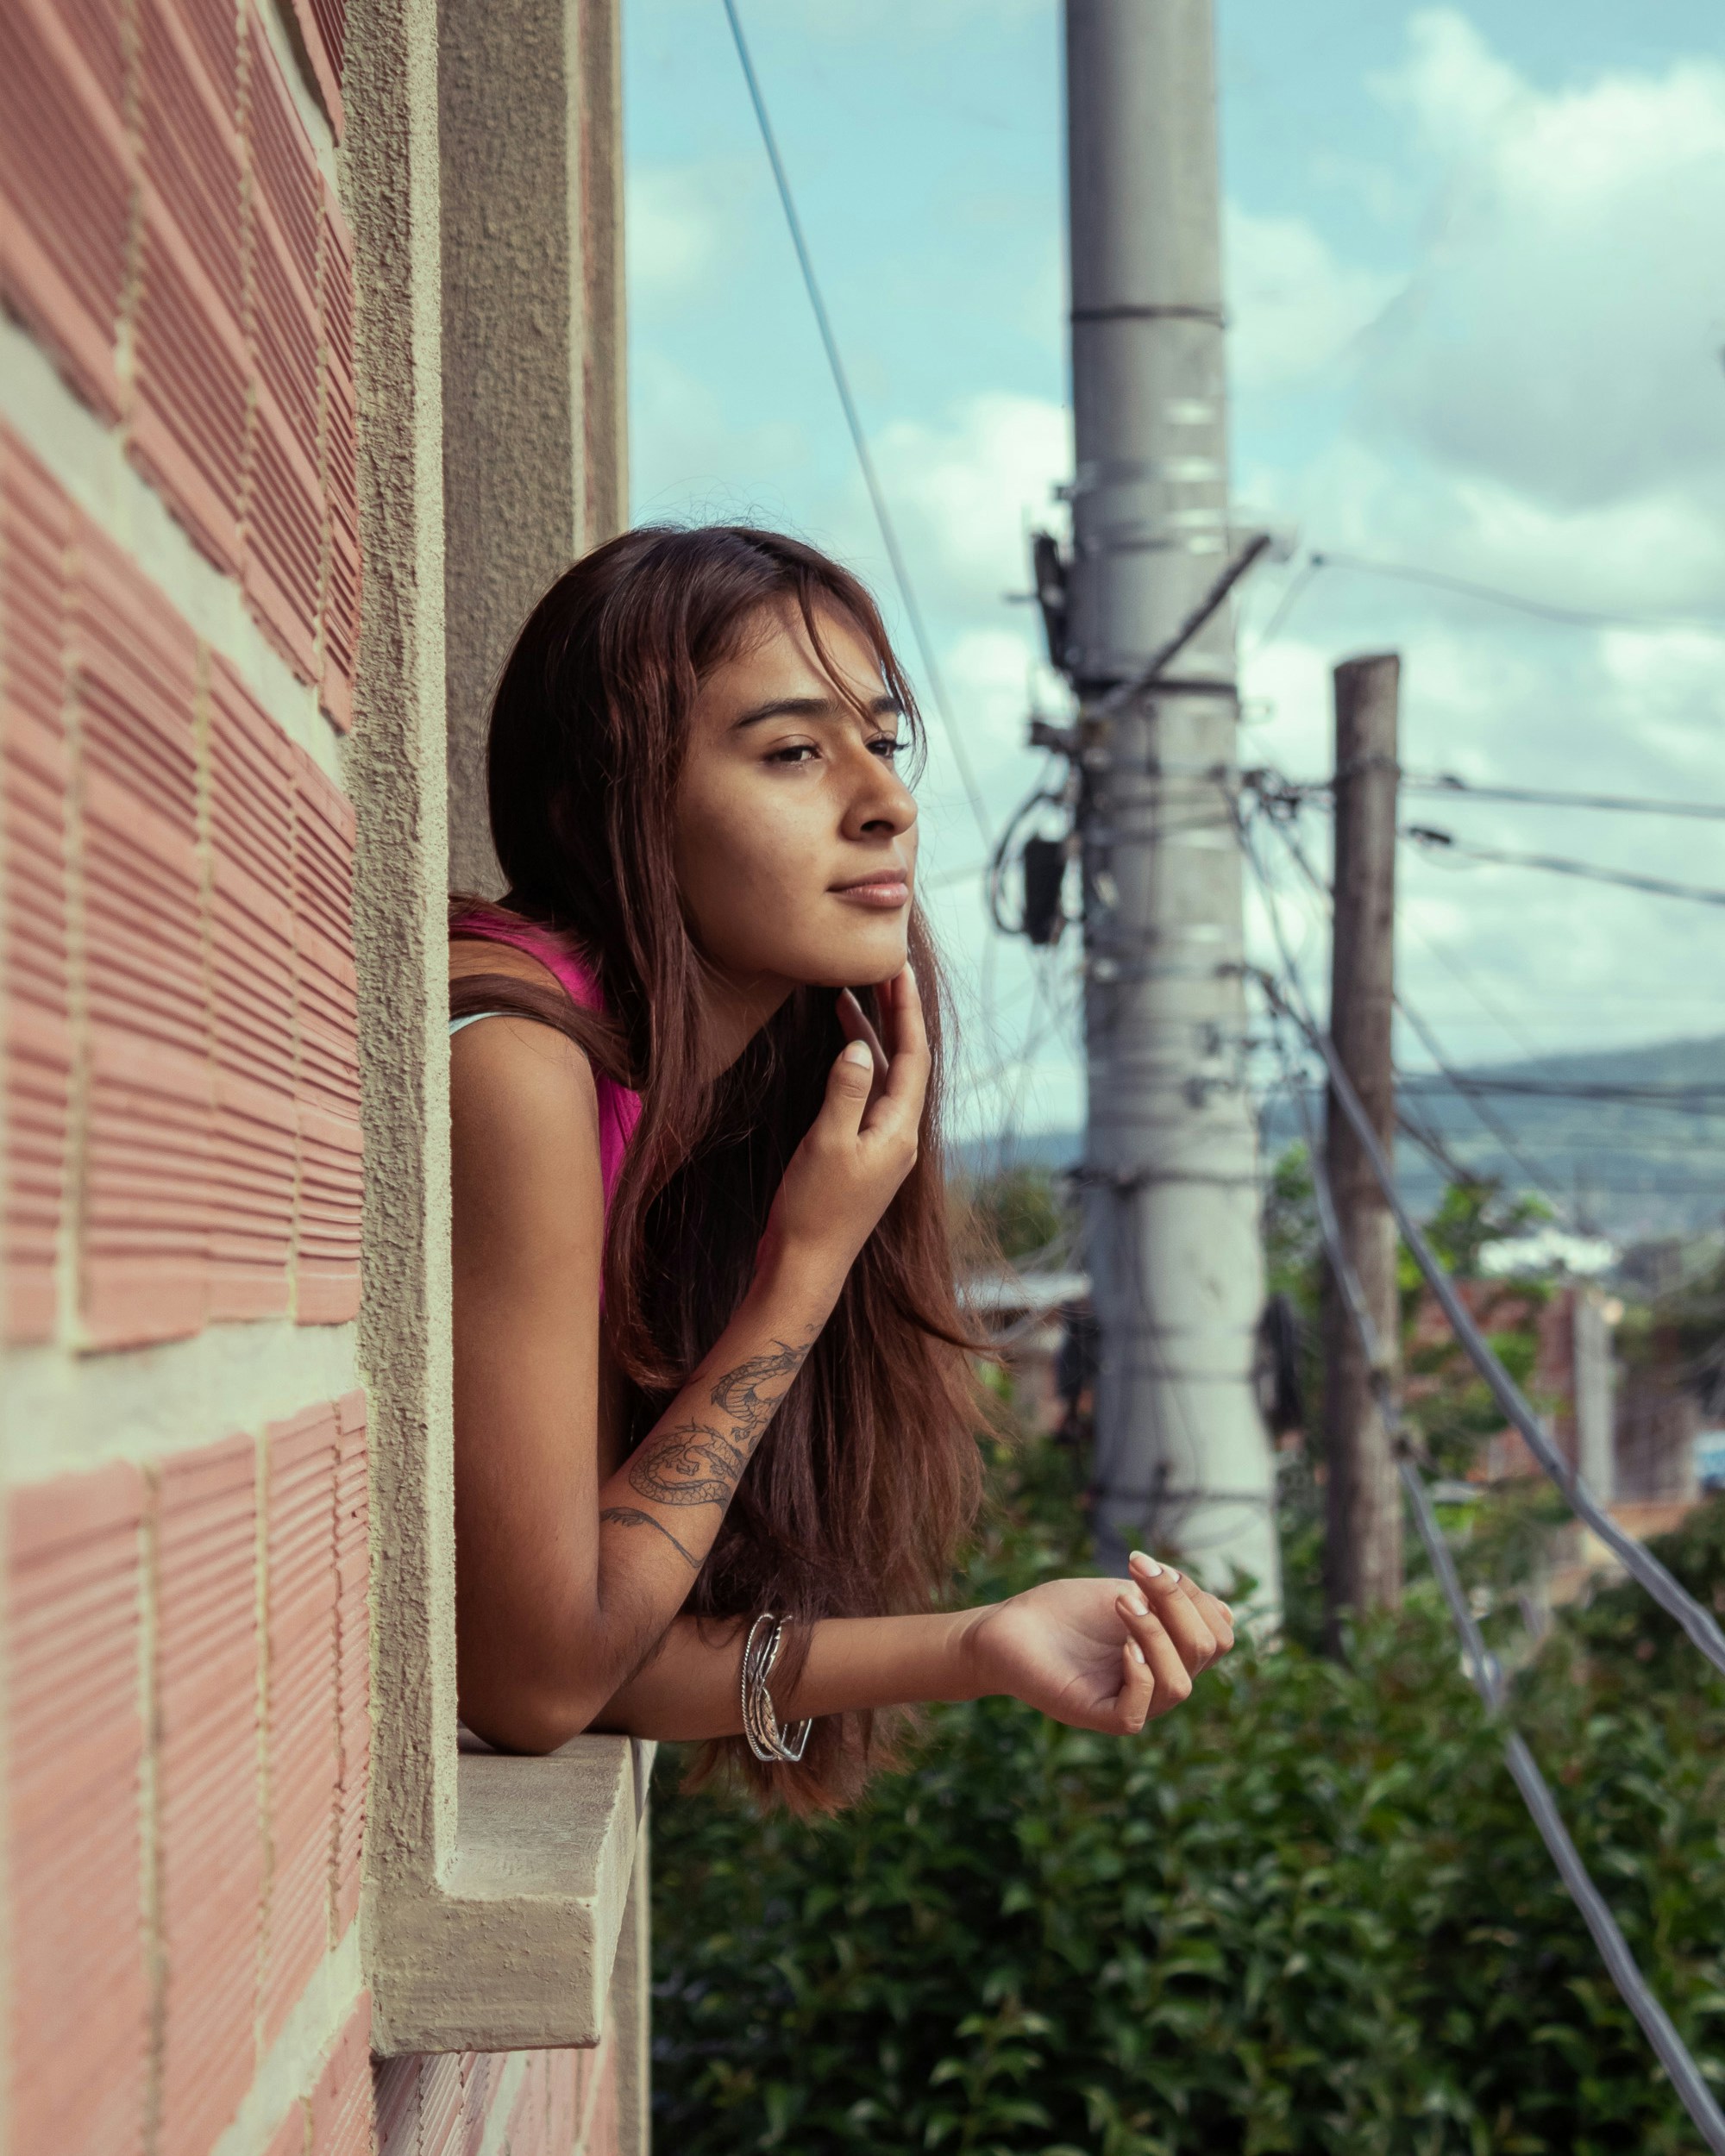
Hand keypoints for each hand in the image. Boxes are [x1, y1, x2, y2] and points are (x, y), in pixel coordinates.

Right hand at [759, 966, 928, 1275]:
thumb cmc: (813, 1211)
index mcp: (899, 1131)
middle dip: (892, 1015)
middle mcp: (899, 1136)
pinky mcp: (862, 1155)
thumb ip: (845, 1092)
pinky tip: (840, 1050)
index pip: (913, 1056)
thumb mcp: (826, 1145)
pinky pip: (866, 1097)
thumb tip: (858, 1046)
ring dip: (869, 1038)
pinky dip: (855, 1067)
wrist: (804, 1268)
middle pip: (903, 1062)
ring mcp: (882, 1147)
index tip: (896, 968)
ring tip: (847, 997)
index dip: (906, 1010)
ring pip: (882, 1078)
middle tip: (877, 969)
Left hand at [959, 1558, 1234, 1735]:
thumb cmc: (1064, 1611)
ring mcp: (1133, 1703)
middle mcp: (1159, 1682)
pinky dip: (1138, 1672)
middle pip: (1206, 1652)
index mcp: (1171, 1653)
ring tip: (1122, 1603)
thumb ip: (1173, 1602)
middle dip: (1179, 1604)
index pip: (1217, 1634)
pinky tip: (1122, 1646)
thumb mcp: (1127, 1594)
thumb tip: (1226, 1610)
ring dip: (1156, 1633)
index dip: (1197, 1596)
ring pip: (1179, 1684)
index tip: (1149, 1566)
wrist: (1007, 1627)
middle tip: (1135, 1574)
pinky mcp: (1100, 1718)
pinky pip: (1138, 1712)